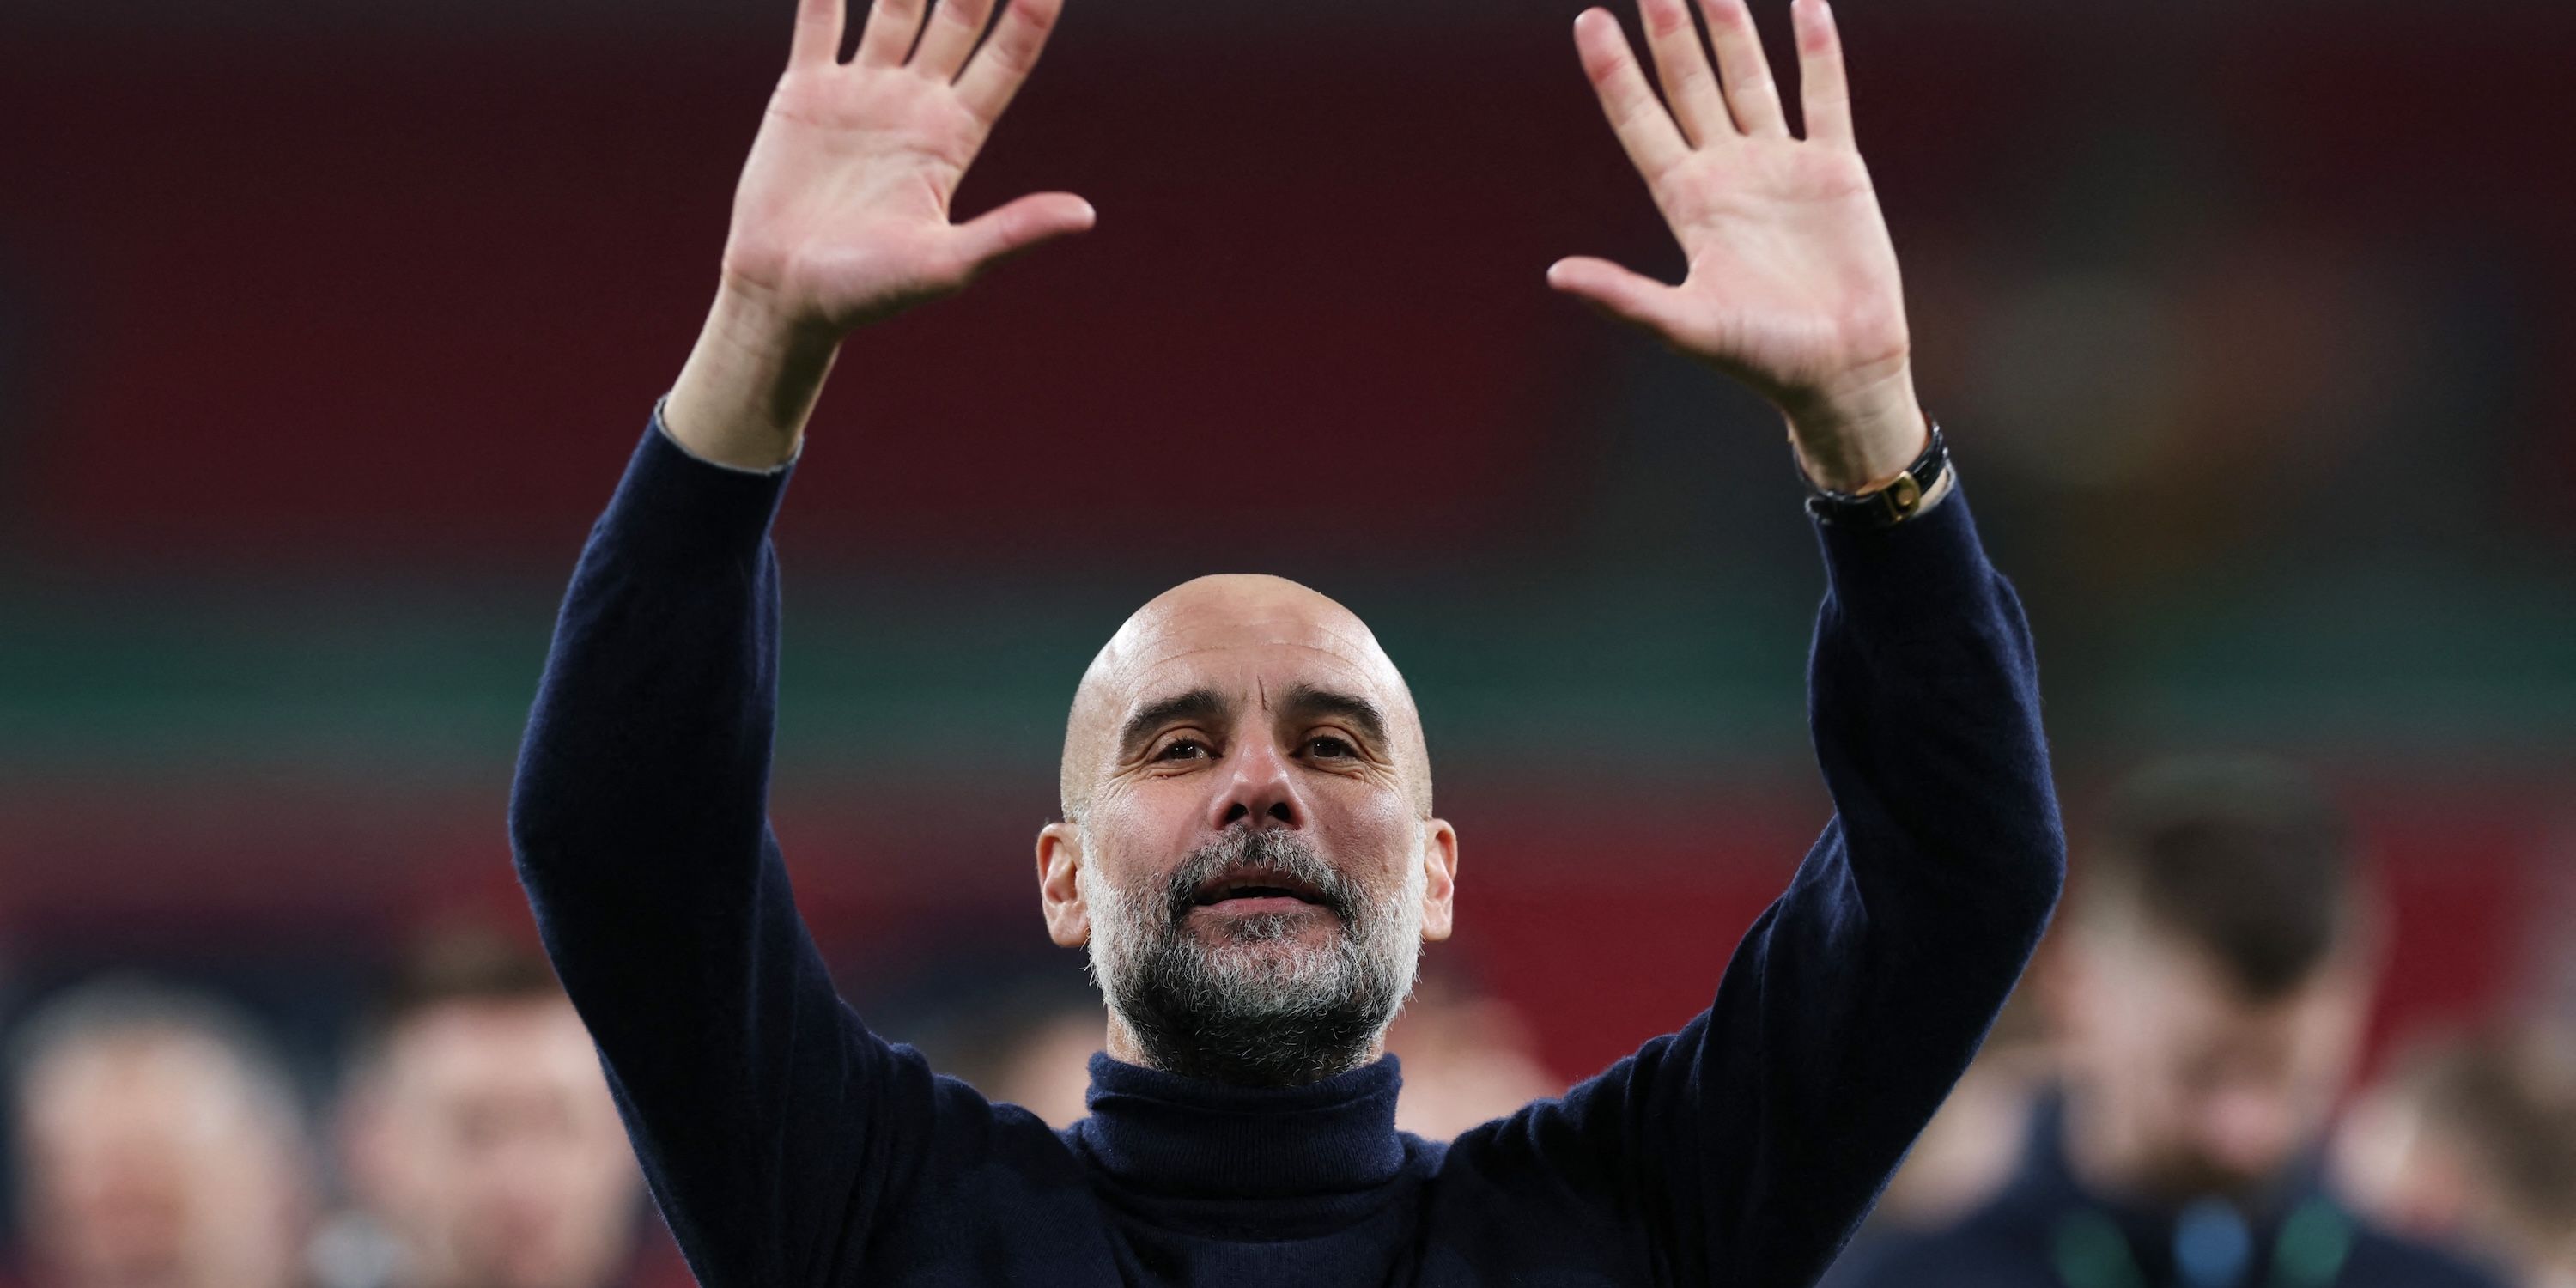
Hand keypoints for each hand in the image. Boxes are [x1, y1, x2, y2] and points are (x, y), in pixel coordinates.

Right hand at [666, 0, 1091, 466]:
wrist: (785, 297)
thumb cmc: (869, 294)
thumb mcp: (946, 265)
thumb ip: (1011, 232)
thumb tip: (1085, 215)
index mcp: (955, 136)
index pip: (1008, 56)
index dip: (1033, 11)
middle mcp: (915, 102)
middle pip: (958, 14)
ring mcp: (862, 90)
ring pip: (893, 2)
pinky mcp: (806, 89)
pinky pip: (819, 16)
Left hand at [1548, 0, 1924, 491]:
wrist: (1841, 369)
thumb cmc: (1761, 356)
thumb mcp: (1685, 326)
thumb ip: (1624, 296)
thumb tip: (1555, 276)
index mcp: (1687, 202)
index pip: (1641, 121)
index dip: (1615, 72)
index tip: (1589, 20)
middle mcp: (1728, 173)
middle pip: (1690, 85)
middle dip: (1669, 31)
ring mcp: (1781, 165)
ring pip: (1750, 78)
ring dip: (1732, 28)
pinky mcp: (1834, 168)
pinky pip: (1824, 95)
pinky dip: (1817, 50)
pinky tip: (1805, 5)